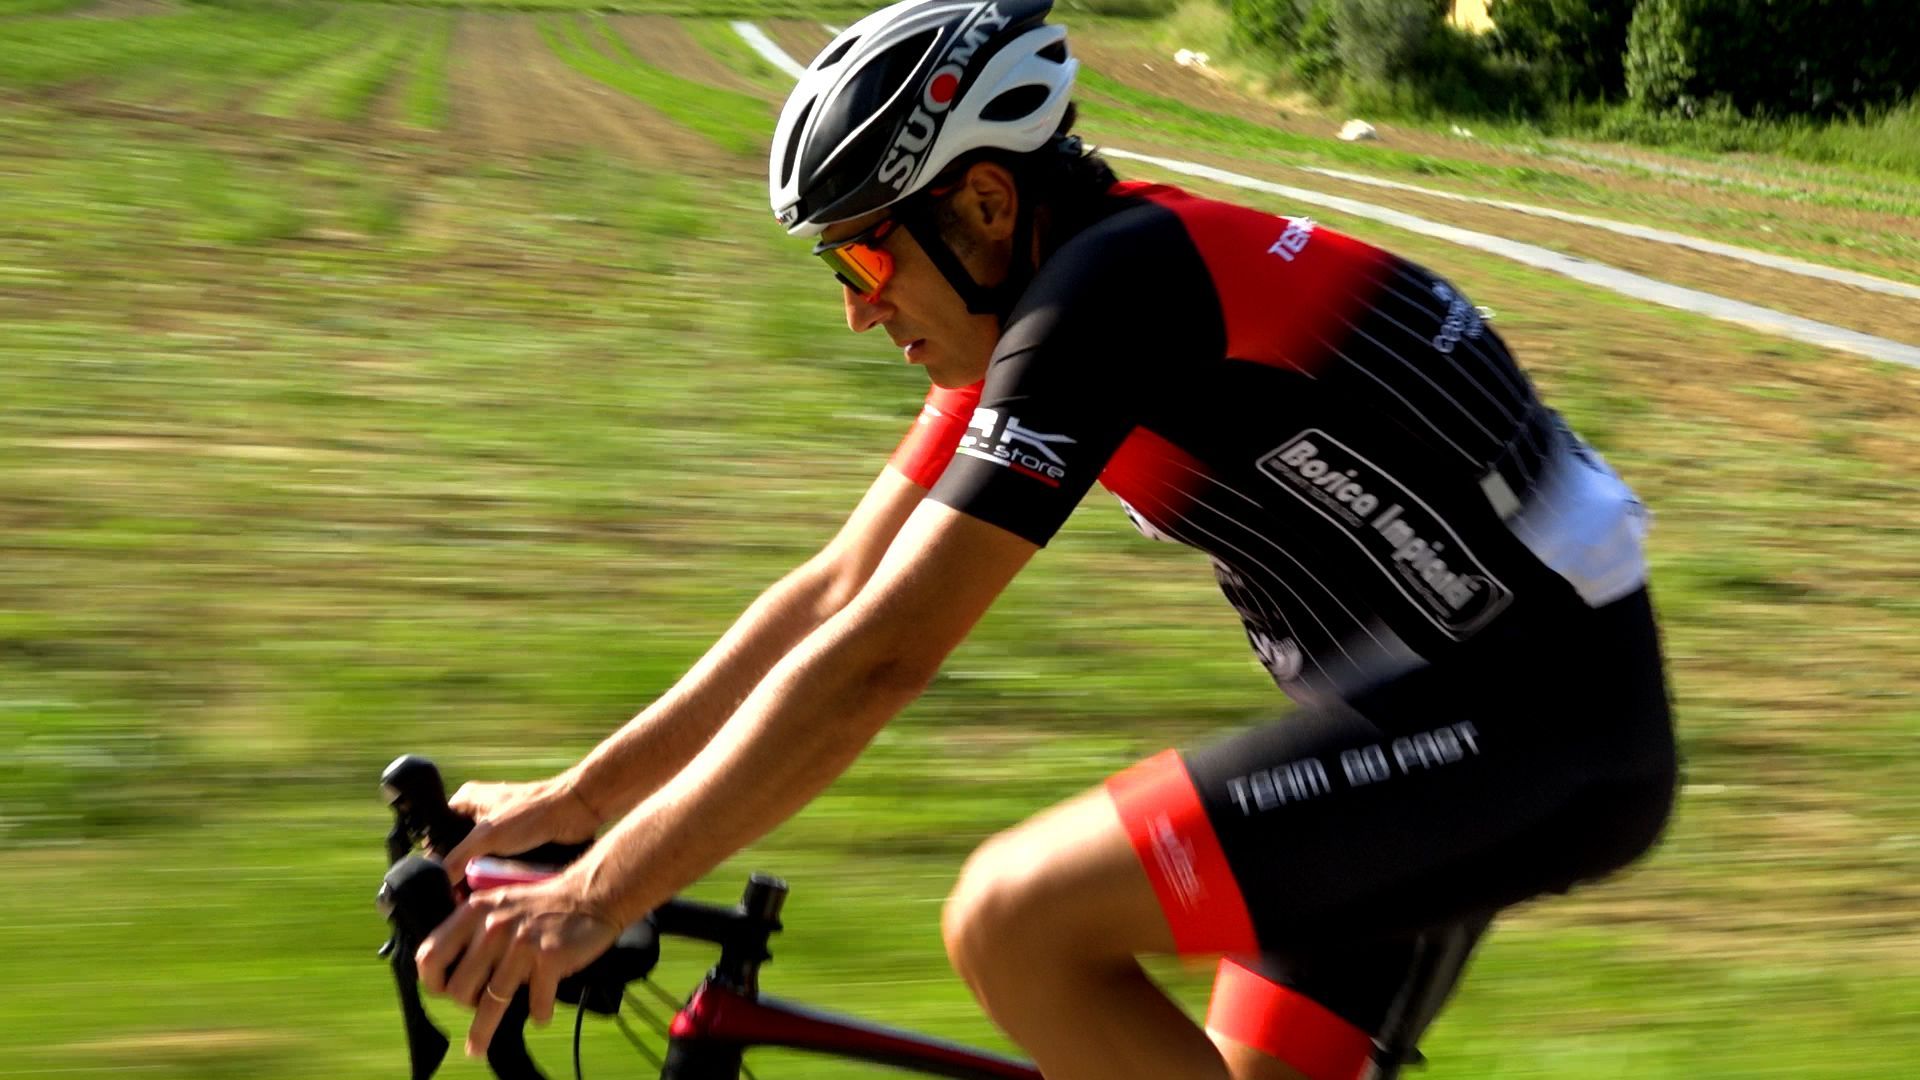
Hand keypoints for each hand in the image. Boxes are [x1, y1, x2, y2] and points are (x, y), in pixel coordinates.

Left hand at [413, 872, 622, 1056]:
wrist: (591, 894)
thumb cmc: (542, 906)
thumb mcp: (499, 904)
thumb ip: (472, 929)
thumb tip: (447, 972)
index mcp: (475, 911)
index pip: (430, 955)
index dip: (432, 981)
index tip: (443, 992)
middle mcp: (494, 926)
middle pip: (459, 988)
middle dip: (465, 1005)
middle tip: (480, 1004)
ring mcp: (522, 943)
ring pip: (491, 1003)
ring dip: (484, 1031)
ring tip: (477, 1048)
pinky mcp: (549, 958)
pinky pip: (534, 1004)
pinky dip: (538, 1014)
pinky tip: (541, 1012)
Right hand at [440, 776, 600, 887]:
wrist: (576, 810)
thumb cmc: (532, 813)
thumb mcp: (486, 837)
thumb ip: (457, 859)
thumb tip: (439, 884)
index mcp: (466, 801)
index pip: (437, 833)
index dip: (436, 859)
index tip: (439, 883)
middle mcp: (481, 813)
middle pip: (459, 851)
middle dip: (460, 873)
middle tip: (459, 896)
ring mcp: (500, 828)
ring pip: (481, 860)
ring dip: (480, 878)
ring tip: (476, 899)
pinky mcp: (518, 841)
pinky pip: (500, 863)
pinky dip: (498, 876)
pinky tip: (495, 892)